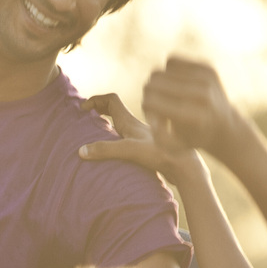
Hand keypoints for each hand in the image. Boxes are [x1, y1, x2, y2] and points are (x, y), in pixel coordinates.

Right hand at [75, 92, 211, 187]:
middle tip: (86, 117)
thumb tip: (82, 151)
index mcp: (130, 122)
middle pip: (115, 110)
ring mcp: (143, 136)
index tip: (83, 110)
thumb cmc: (160, 155)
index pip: (111, 100)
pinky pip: (129, 137)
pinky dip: (119, 137)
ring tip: (97, 132)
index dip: (95, 100)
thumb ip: (105, 150)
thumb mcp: (129, 150)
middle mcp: (136, 126)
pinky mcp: (149, 148)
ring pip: (122, 123)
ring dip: (109, 122)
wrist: (185, 167)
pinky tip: (115, 150)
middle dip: (99, 109)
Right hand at [141, 57, 248, 163]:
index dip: (145, 109)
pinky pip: (172, 61)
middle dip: (148, 95)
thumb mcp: (173, 147)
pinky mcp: (207, 68)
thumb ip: (157, 136)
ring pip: (160, 71)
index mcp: (192, 117)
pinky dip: (168, 72)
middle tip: (156, 106)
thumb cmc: (192, 138)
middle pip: (152, 83)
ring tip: (165, 96)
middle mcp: (200, 95)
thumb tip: (153, 118)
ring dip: (158, 84)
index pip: (150, 101)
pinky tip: (175, 85)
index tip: (153, 118)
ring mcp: (205, 79)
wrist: (224, 126)